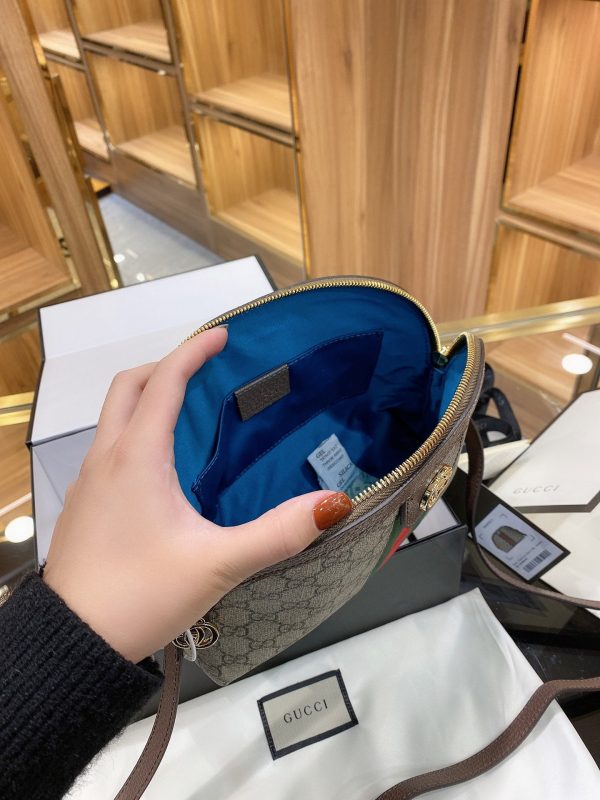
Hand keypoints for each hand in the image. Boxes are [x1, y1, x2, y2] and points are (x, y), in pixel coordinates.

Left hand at [43, 328, 351, 663]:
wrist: (73, 644)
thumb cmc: (141, 595)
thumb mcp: (218, 564)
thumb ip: (278, 533)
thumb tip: (334, 503)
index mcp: (137, 457)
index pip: (163, 382)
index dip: (193, 351)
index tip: (222, 335)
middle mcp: (107, 459)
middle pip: (127, 387)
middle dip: (164, 366)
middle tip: (203, 369)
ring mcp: (89, 482)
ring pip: (113, 418)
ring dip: (146, 399)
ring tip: (189, 411)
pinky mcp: (85, 506)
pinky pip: (109, 448)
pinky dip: (135, 432)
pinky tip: (164, 467)